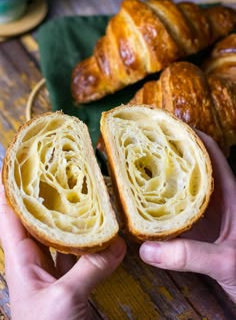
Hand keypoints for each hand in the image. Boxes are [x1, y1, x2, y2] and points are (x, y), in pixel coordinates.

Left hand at [0, 177, 125, 319]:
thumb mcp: (64, 299)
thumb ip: (90, 268)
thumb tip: (119, 244)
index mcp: (21, 262)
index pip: (10, 218)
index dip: (11, 191)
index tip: (19, 165)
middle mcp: (37, 263)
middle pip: (39, 221)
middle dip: (48, 197)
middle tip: (62, 172)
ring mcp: (57, 273)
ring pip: (64, 237)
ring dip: (74, 219)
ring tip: (87, 194)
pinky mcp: (76, 283)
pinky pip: (84, 256)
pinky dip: (94, 244)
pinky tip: (107, 232)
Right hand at [139, 132, 235, 302]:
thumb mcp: (225, 261)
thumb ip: (190, 255)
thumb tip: (148, 249)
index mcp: (229, 193)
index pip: (209, 152)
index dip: (188, 135)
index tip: (163, 127)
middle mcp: (214, 198)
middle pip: (190, 164)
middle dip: (168, 152)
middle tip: (141, 146)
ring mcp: (205, 213)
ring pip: (181, 185)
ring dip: (162, 176)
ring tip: (136, 168)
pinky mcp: (197, 229)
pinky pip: (175, 209)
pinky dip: (160, 202)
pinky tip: (143, 203)